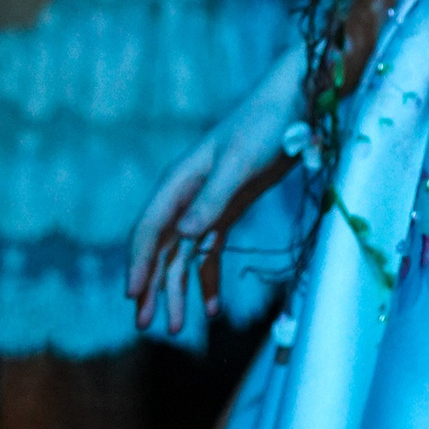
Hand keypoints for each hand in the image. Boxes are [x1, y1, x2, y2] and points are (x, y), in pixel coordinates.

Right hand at [127, 50, 305, 336]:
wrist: (295, 100)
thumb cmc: (265, 125)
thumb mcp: (240, 163)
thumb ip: (213, 199)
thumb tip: (183, 236)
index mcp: (180, 180)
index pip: (149, 228)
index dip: (139, 263)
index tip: (133, 295)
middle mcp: (186, 194)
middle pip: (160, 247)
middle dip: (152, 286)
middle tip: (144, 324)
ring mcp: (206, 202)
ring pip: (182, 254)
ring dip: (177, 289)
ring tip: (176, 328)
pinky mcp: (228, 207)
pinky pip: (208, 250)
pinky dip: (207, 278)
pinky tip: (214, 307)